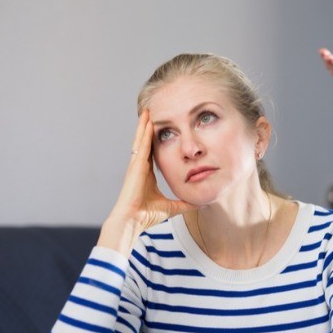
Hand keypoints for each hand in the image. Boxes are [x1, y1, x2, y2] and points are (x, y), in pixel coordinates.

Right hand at [99, 110, 196, 254]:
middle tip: (152, 113)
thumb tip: (198, 205)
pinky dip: (143, 133)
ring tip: (148, 111)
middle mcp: (140, 167)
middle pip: (145, 142)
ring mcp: (136, 165)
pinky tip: (146, 122)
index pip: (152, 152)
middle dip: (148, 128)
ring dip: (144, 125)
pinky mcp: (135, 166)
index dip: (155, 140)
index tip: (160, 129)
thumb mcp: (171, 207)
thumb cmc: (147, 216)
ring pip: (141, 140)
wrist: (133, 221)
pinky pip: (141, 146)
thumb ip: (183, 204)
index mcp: (147, 175)